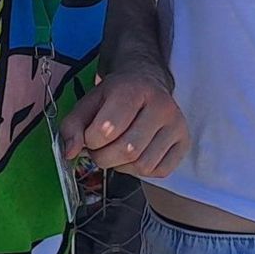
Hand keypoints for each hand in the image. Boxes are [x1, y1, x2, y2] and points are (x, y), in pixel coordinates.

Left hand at [57, 68, 187, 177]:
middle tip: (100, 148)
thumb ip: (72, 126)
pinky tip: (135, 154)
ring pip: (143, 165)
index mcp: (133, 90)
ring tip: (117, 150)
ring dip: (122, 166)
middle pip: (127, 150)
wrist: (146, 82)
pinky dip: (141, 171)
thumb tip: (70, 153)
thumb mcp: (88, 102)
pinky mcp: (184, 141)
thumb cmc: (115, 95)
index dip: (90, 140)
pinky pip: (159, 171)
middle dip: (104, 157)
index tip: (89, 136)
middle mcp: (161, 106)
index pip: (107, 130)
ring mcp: (177, 124)